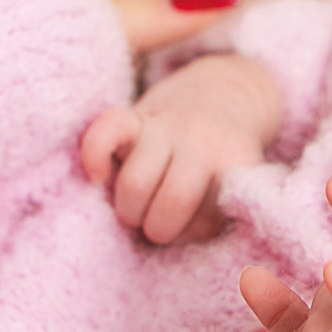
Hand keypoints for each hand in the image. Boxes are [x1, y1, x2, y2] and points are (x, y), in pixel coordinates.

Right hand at [79, 55, 281, 244]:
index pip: (207, 222)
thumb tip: (167, 240)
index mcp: (232, 168)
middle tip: (158, 224)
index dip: (192, 234)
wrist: (223, 92)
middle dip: (158, 228)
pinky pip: (106, 130)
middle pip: (173, 203)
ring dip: (129, 211)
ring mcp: (166, 128)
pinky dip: (94, 156)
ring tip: (136, 209)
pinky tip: (98, 176)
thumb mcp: (236, 190)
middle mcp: (201, 144)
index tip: (192, 226)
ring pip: (134, 185)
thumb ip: (214, 217)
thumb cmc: (218, 163)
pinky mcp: (134, 117)